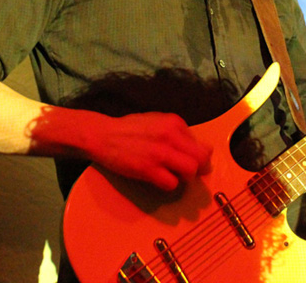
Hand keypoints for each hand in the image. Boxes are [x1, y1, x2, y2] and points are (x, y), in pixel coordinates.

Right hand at [88, 112, 211, 191]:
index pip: (201, 143)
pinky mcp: (148, 169)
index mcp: (175, 122)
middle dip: (201, 169)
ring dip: (185, 177)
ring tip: (174, 175)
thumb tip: (197, 147)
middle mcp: (171, 135)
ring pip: (191, 171)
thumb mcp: (156, 121)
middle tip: (191, 174)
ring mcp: (160, 153)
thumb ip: (176, 132)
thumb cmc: (129, 129)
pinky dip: (169, 184)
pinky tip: (159, 179)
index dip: (198, 155)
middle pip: (202, 158)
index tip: (190, 160)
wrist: (103, 135)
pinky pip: (172, 183)